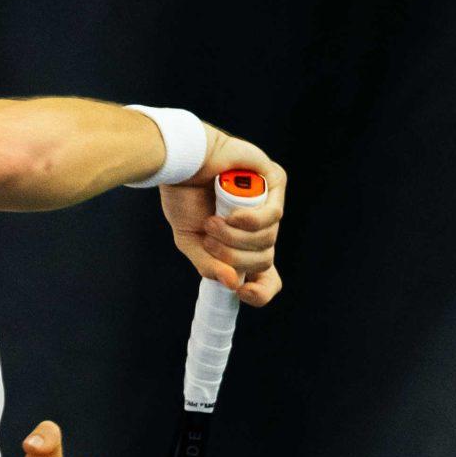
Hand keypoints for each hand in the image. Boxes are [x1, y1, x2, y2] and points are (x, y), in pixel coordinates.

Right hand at [160, 132, 286, 307]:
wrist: (181, 163)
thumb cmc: (184, 195)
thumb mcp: (190, 241)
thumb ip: (209, 266)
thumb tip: (234, 284)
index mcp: (242, 245)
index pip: (266, 279)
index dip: (260, 293)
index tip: (241, 292)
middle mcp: (259, 229)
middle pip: (264, 262)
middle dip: (234, 258)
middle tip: (209, 240)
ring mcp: (269, 205)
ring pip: (269, 241)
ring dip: (236, 238)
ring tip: (212, 222)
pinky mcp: (274, 183)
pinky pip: (274, 216)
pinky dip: (251, 221)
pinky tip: (234, 215)